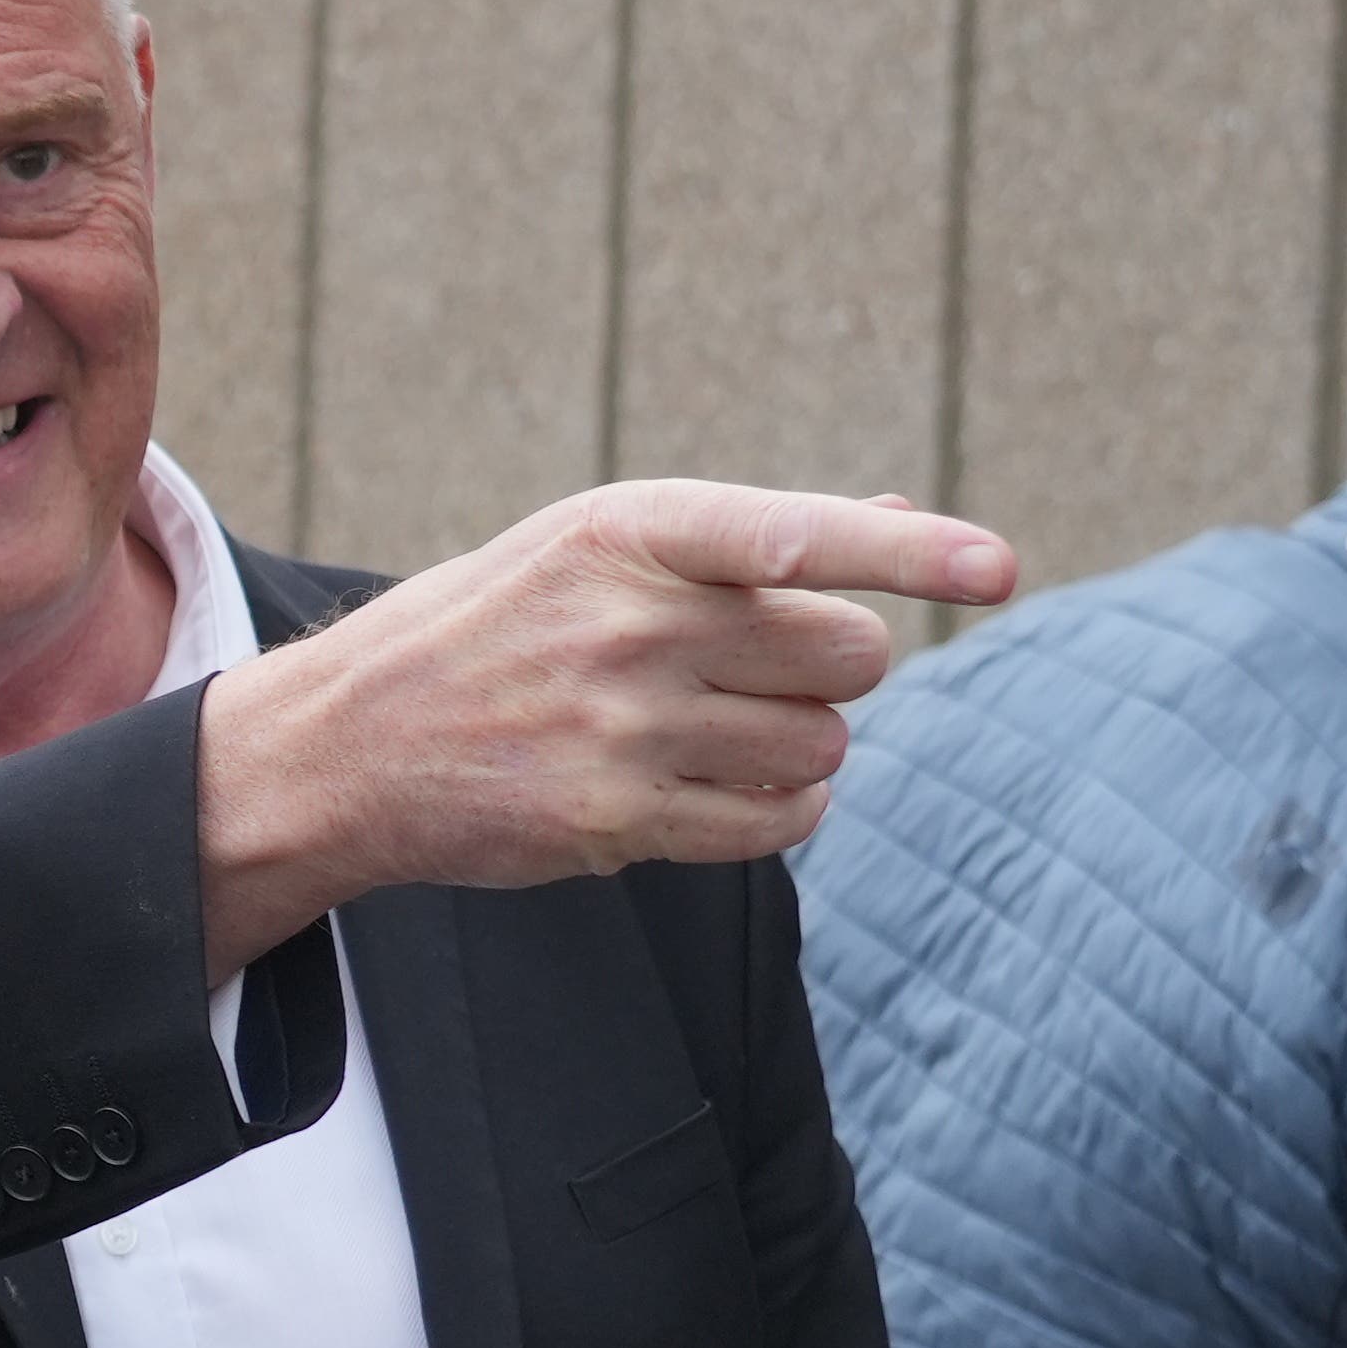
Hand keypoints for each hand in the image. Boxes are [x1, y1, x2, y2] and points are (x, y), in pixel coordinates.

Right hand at [196, 482, 1014, 970]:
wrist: (347, 743)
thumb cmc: (495, 627)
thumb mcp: (599, 548)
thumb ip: (750, 538)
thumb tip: (902, 522)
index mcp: (629, 530)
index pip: (792, 533)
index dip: (908, 554)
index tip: (999, 568)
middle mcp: (630, 623)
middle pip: (850, 654)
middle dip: (832, 667)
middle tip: (755, 670)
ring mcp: (624, 728)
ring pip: (824, 744)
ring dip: (801, 744)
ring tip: (711, 730)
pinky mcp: (617, 820)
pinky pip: (782, 824)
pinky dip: (781, 812)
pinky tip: (720, 789)